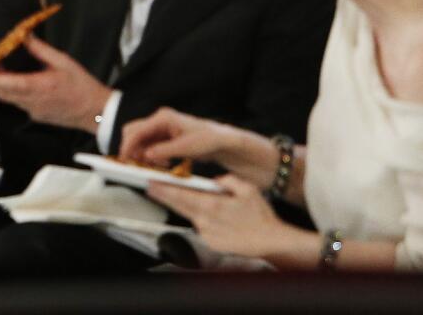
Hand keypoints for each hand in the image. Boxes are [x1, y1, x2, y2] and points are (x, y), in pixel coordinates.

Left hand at [0, 36, 110, 131]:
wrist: (96, 111)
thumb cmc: (82, 85)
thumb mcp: (63, 61)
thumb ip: (40, 49)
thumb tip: (24, 35)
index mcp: (38, 87)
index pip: (6, 83)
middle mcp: (31, 102)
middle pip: (1, 93)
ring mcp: (32, 111)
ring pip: (7, 99)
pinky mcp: (36, 115)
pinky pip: (17, 103)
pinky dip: (10, 92)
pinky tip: (12, 81)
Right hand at [121, 108, 275, 184]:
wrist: (229, 142)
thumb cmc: (212, 139)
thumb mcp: (190, 147)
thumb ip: (166, 150)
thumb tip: (147, 155)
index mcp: (164, 118)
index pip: (136, 130)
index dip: (128, 146)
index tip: (124, 160)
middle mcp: (161, 121)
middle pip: (134, 133)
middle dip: (133, 149)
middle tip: (136, 165)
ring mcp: (164, 129)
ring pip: (142, 141)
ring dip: (143, 154)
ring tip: (152, 167)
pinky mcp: (168, 138)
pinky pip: (152, 147)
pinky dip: (152, 156)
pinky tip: (162, 164)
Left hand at [147, 174, 297, 260]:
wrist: (272, 243)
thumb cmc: (261, 217)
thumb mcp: (248, 189)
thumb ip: (228, 181)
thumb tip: (216, 181)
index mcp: (213, 205)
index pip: (181, 196)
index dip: (164, 189)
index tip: (151, 183)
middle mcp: (206, 221)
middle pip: (179, 206)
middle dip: (163, 196)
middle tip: (150, 187)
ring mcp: (207, 234)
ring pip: (188, 216)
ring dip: (179, 206)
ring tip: (168, 195)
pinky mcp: (211, 243)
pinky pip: (200, 227)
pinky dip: (198, 219)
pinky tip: (200, 213)